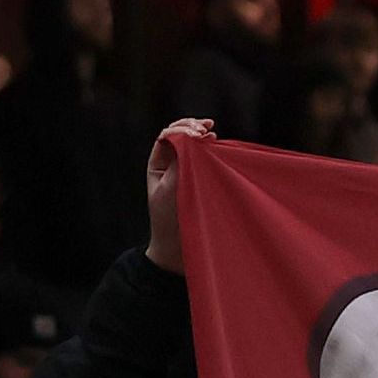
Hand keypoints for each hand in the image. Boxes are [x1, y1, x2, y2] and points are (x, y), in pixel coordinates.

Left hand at [145, 120, 213, 269]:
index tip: (197, 135)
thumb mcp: (171, 190)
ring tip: (211, 132)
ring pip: (193, 146)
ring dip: (201, 135)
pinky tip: (219, 145)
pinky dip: (212, 150)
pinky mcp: (203, 182)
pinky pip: (206, 161)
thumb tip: (192, 140)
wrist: (179, 250)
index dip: (181, 130)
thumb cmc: (171, 222)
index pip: (167, 137)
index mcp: (158, 165)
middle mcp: (172, 166)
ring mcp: (188, 173)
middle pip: (179, 136)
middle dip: (191, 127)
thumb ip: (180, 164)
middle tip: (206, 128)